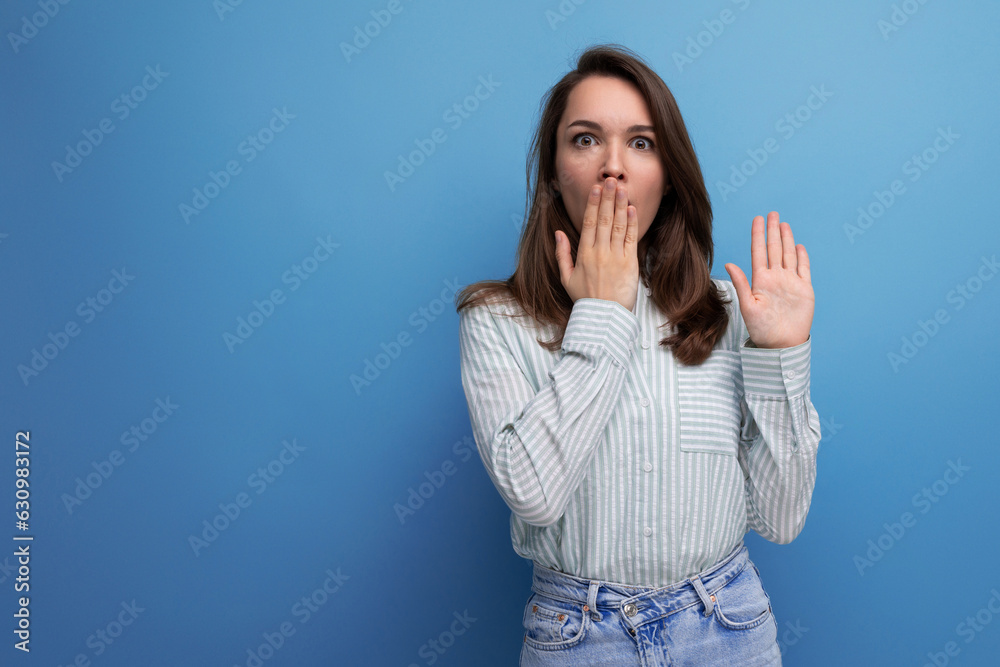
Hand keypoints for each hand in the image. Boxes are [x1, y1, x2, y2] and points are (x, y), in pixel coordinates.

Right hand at [555, 177, 638, 311]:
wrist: (604, 318)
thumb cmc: (585, 299)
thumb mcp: (566, 278)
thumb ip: (562, 254)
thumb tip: (558, 233)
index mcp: (584, 254)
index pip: (588, 223)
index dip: (593, 204)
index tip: (596, 188)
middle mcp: (600, 253)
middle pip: (604, 220)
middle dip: (608, 198)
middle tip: (611, 180)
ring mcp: (616, 258)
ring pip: (618, 226)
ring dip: (620, 205)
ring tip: (622, 189)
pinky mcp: (630, 264)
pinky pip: (630, 239)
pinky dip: (631, 223)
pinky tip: (632, 209)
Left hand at [724, 212, 813, 348]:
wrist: (782, 344)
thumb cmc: (761, 329)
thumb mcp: (748, 306)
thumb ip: (741, 284)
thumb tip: (729, 263)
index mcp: (760, 280)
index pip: (759, 252)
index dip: (758, 235)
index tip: (757, 219)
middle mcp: (775, 278)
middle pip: (774, 249)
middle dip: (773, 231)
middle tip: (772, 214)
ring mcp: (790, 282)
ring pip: (788, 255)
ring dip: (786, 239)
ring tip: (783, 224)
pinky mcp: (804, 289)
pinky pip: (804, 269)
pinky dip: (802, 257)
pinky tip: (799, 246)